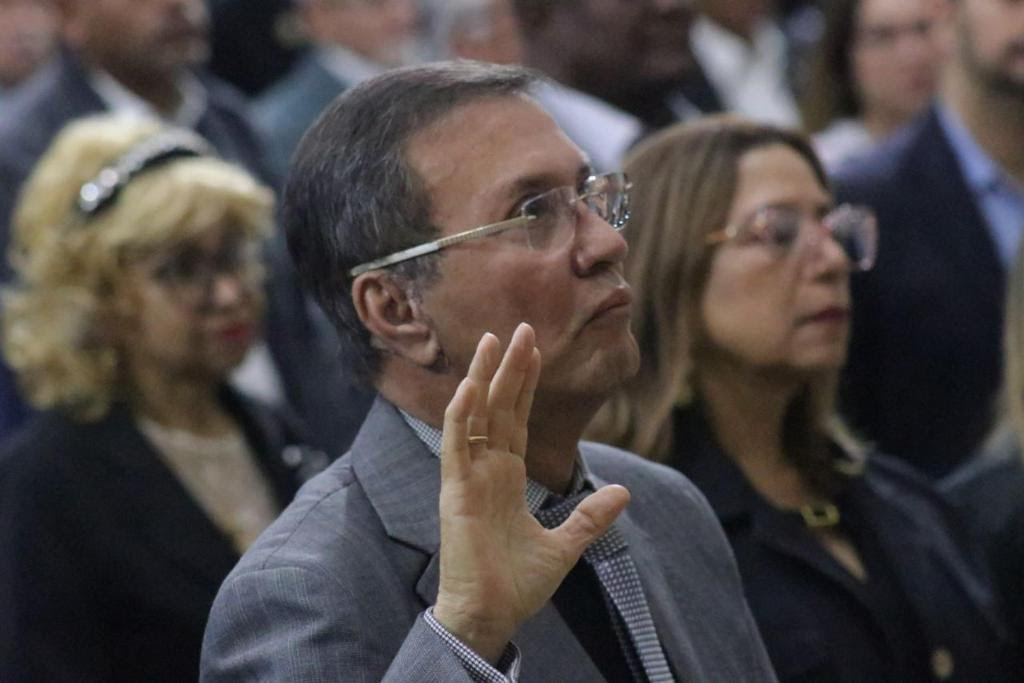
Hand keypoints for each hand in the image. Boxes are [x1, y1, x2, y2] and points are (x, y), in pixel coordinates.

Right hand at [432, 322, 629, 662]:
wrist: (492, 616)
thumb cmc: (518, 584)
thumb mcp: (566, 545)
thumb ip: (590, 516)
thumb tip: (625, 491)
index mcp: (508, 476)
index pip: (516, 418)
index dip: (524, 383)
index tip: (533, 347)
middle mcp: (486, 468)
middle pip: (498, 406)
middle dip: (508, 366)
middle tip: (520, 326)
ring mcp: (469, 476)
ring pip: (474, 415)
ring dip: (482, 377)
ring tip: (491, 339)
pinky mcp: (456, 491)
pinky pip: (457, 445)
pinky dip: (462, 415)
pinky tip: (471, 386)